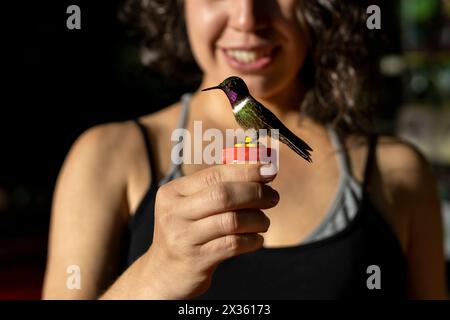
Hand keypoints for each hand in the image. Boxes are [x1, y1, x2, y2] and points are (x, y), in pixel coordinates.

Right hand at [144, 163, 278, 298]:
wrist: (164, 273)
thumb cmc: (186, 233)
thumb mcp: (190, 206)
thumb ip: (216, 187)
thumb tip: (258, 170)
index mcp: (173, 192)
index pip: (214, 174)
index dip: (245, 170)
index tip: (269, 170)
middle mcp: (174, 213)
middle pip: (223, 194)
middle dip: (255, 193)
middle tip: (273, 197)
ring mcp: (183, 238)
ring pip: (232, 220)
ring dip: (257, 219)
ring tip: (263, 222)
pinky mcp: (196, 260)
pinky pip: (233, 244)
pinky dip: (252, 240)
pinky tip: (256, 239)